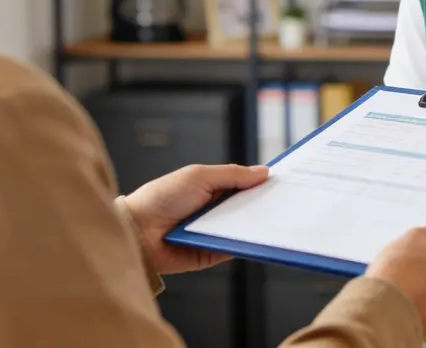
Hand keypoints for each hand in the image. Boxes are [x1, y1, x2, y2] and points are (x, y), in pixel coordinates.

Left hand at [123, 163, 269, 274]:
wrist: (137, 231)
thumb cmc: (161, 197)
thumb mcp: (199, 176)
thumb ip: (232, 174)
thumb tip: (263, 172)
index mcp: (211, 188)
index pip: (243, 185)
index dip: (261, 183)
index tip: (283, 181)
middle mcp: (214, 210)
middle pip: (247, 207)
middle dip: (265, 204)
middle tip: (288, 200)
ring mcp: (214, 232)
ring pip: (244, 227)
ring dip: (258, 223)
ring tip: (279, 217)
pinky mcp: (212, 254)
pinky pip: (235, 247)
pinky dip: (247, 242)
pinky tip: (260, 236)